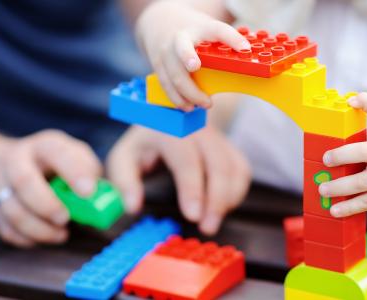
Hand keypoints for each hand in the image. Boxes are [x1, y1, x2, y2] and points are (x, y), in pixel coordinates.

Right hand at [0, 130, 101, 247]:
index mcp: (45, 146)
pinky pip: (3, 227)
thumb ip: (90, 174)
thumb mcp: (75, 158)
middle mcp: (17, 160)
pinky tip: (43, 238)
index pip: (58, 153)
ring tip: (61, 234)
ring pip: (11, 209)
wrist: (8, 163)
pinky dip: (24, 238)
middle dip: (47, 205)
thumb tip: (102, 196)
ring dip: (38, 228)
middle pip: (24, 181)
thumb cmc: (56, 164)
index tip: (89, 192)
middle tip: (65, 219)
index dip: (74, 172)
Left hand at [106, 126, 250, 234]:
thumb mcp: (125, 157)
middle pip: (218, 164)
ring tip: (212, 222)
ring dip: (228, 199)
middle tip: (207, 227)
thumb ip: (125, 182)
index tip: (192, 216)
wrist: (169, 118)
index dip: (192, 188)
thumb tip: (132, 207)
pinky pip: (241, 171)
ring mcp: (218, 137)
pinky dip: (236, 193)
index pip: (187, 159)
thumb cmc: (145, 143)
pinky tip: (222, 208)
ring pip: (234, 168)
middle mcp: (199, 130)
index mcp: (170, 130)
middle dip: (216, 200)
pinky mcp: (230, 148)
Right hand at [135, 1, 249, 109]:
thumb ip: (226, 42)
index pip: (218, 30)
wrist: (161, 21)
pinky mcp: (158, 66)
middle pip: (184, 54)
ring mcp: (166, 52)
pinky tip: (188, 107)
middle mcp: (180, 38)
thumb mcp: (210, 30)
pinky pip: (166, 85)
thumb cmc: (194, 32)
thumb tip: (248, 57)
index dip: (232, 38)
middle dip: (193, 75)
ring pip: (173, 76)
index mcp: (200, 28)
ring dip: (188, 95)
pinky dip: (177, 99)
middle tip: (209, 100)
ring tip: (204, 104)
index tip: (245, 49)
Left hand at [319, 93, 366, 217]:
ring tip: (323, 190)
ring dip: (340, 187)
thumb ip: (365, 136)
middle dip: (342, 155)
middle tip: (325, 160)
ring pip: (363, 182)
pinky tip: (335, 211)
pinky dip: (349, 207)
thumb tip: (331, 139)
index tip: (352, 100)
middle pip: (365, 151)